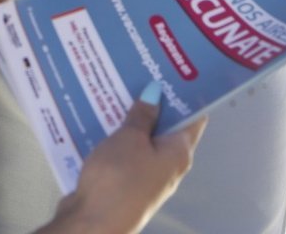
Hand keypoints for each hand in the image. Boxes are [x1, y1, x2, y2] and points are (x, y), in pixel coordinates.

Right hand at [39, 84, 207, 233]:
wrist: (92, 225)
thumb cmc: (118, 179)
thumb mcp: (130, 139)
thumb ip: (142, 114)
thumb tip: (155, 92)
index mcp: (178, 152)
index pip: (193, 116)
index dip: (186, 92)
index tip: (176, 68)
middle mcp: (167, 165)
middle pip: (165, 126)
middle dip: (153, 100)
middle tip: (140, 70)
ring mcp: (145, 176)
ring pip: (141, 139)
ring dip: (130, 118)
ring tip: (117, 87)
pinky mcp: (124, 183)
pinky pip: (124, 153)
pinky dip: (116, 136)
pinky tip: (101, 119)